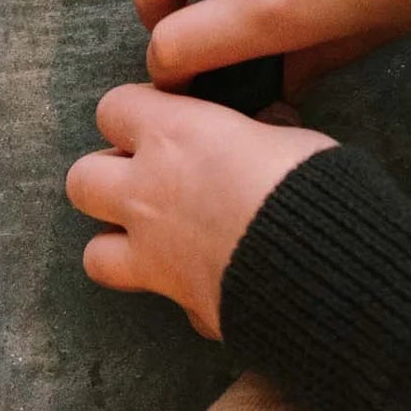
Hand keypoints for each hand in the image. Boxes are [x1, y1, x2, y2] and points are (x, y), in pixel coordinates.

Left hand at [66, 85, 334, 335]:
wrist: (329, 266)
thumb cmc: (316, 186)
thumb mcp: (292, 136)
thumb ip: (259, 130)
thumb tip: (265, 125)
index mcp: (174, 135)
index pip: (114, 108)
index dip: (134, 115)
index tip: (163, 123)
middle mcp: (148, 191)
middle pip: (82, 179)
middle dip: (107, 182)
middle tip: (151, 184)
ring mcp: (154, 252)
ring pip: (94, 252)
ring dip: (119, 247)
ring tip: (156, 241)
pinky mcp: (179, 302)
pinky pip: (158, 301)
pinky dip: (174, 296)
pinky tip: (203, 287)